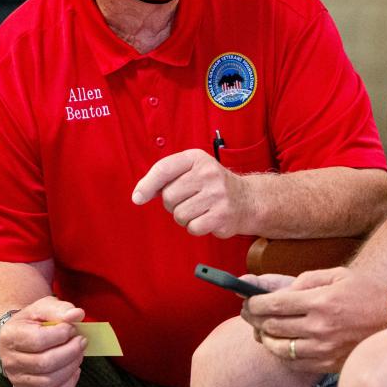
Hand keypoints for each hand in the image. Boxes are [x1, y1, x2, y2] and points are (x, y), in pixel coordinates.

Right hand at [0, 295, 86, 386]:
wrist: (18, 336)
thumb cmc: (33, 321)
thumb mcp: (44, 307)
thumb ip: (61, 309)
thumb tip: (77, 315)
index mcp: (11, 336)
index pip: (38, 340)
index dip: (61, 334)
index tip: (72, 328)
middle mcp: (9, 361)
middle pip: (44, 363)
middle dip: (71, 351)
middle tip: (81, 341)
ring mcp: (17, 380)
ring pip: (48, 382)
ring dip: (71, 367)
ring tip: (78, 354)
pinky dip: (68, 385)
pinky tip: (74, 370)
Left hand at [132, 149, 256, 237]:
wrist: (248, 199)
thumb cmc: (213, 185)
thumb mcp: (193, 169)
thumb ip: (167, 176)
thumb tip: (140, 194)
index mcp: (197, 158)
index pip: (164, 169)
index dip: (147, 185)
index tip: (138, 198)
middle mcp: (208, 173)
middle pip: (168, 196)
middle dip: (173, 203)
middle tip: (188, 200)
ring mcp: (217, 194)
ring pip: (179, 214)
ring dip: (184, 217)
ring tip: (199, 209)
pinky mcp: (222, 215)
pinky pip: (192, 227)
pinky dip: (196, 227)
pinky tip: (207, 218)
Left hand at [242, 268, 386, 372]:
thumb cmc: (367, 293)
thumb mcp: (338, 276)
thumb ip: (307, 280)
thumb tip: (282, 291)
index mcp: (320, 301)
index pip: (275, 304)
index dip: (254, 303)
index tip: (247, 300)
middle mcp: (319, 327)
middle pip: (272, 326)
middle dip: (254, 319)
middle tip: (248, 313)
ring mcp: (323, 349)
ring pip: (279, 348)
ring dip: (265, 339)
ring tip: (261, 331)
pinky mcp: (328, 364)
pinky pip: (294, 363)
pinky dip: (282, 354)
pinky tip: (281, 345)